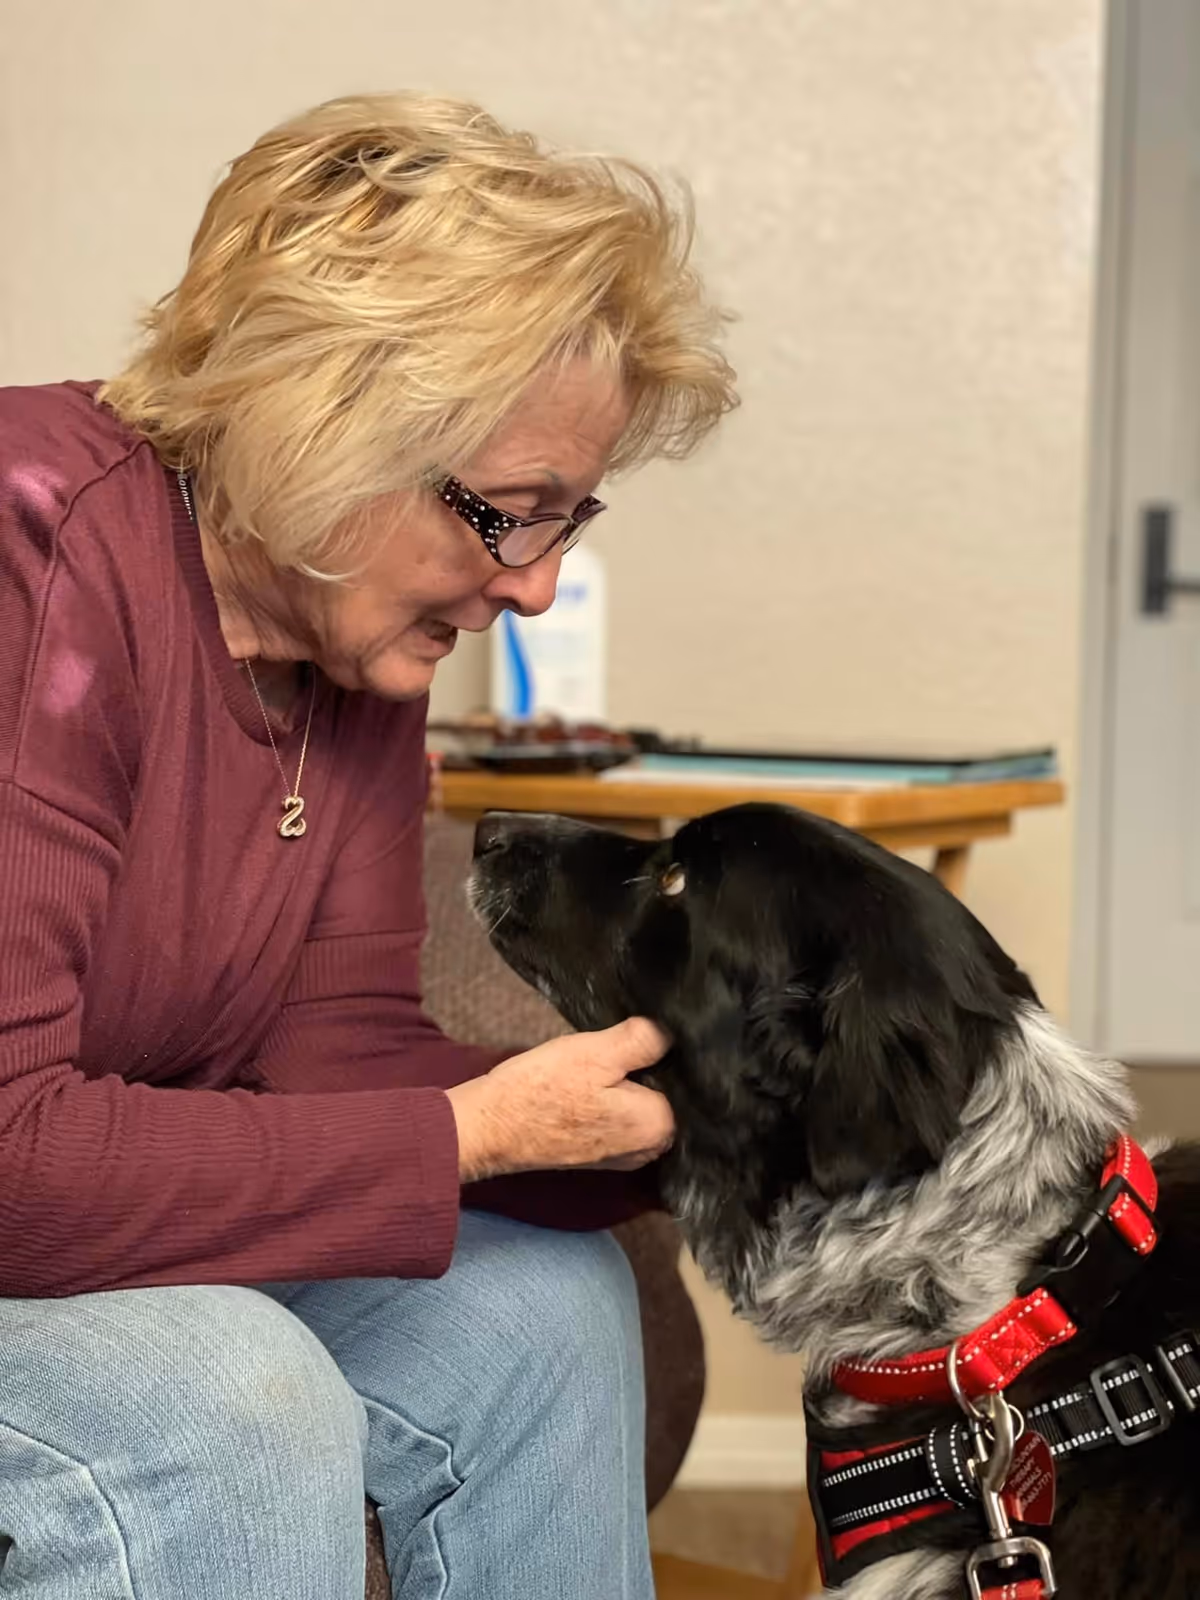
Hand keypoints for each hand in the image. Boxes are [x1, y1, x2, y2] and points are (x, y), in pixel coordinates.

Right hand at [446, 1018, 673, 1182]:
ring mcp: (621, 1156)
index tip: (635, 1041)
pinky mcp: (597, 1154)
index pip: (683, 1080)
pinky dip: (605, 1101)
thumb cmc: (542, 1089)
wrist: (490, 1127)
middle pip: (661, 1094)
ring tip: (594, 1068)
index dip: (662, 1054)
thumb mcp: (596, 1052)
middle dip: (644, 1072)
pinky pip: (616, 1119)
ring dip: (622, 1085)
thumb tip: (673, 1031)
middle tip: (611, 1051)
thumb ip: (643, 1040)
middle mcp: (648, 1150)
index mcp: (659, 1126)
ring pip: (637, 1105)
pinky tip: (583, 1087)